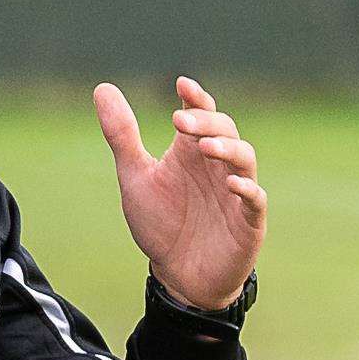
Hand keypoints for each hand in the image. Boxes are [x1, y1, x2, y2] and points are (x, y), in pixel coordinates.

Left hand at [93, 76, 265, 309]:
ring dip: (227, 148)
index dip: (196, 98)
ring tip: (204, 146)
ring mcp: (236, 193)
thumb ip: (121, 135)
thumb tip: (103, 87)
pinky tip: (231, 184)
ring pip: (245, 158)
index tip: (181, 84)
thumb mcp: (135, 176)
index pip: (201, 114)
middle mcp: (217, 166)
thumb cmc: (161, 222)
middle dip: (205, 121)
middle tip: (179, 121)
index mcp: (191, 152)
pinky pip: (255, 200)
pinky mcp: (248, 222)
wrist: (177, 275)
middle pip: (224, 130)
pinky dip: (247, 189)